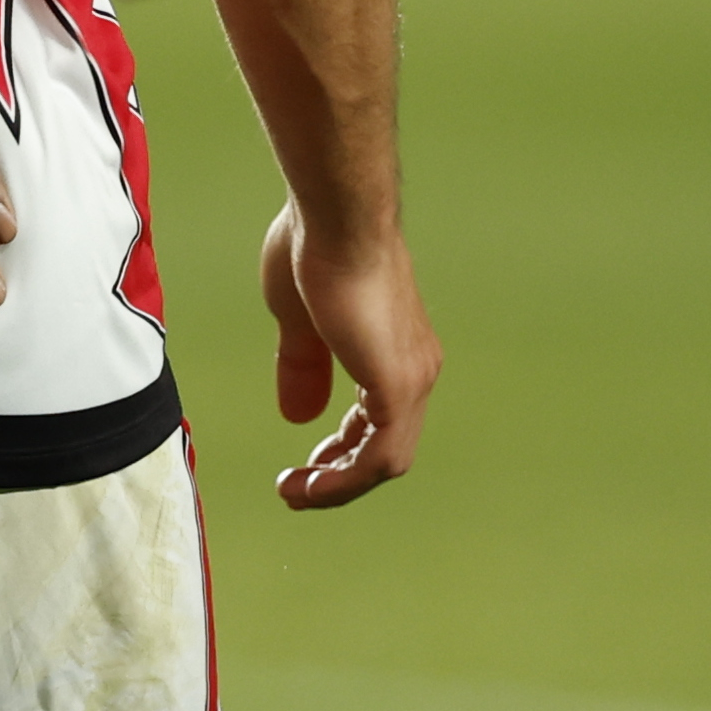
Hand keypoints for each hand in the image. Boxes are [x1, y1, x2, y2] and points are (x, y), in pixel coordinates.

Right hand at [256, 201, 436, 508]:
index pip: (376, 416)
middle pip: (385, 443)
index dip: (340, 445)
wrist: (336, 217)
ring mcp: (412, 378)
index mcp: (393, 348)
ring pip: (386, 459)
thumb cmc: (314, 249)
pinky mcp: (399, 387)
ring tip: (294, 493)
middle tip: (296, 486)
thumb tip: (296, 415)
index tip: (304, 462)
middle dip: (339, 471)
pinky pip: (381, 458)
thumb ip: (303, 368)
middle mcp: (416, 367)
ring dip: (339, 485)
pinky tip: (309, 485)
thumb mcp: (298, 320)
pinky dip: (345, 480)